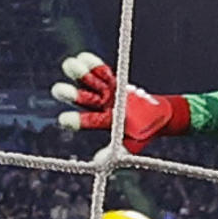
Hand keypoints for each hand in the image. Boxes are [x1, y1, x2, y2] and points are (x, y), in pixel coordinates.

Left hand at [51, 51, 189, 154]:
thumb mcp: (133, 143)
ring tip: (69, 64)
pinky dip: (94, 65)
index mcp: (104, 122)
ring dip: (79, 75)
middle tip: (58, 91)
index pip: (87, 121)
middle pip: (83, 99)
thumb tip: (98, 161)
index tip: (63, 119)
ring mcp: (107, 93)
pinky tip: (82, 57)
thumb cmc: (144, 132)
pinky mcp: (114, 83)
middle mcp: (102, 107)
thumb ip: (118, 150)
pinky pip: (103, 73)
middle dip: (70, 95)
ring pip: (90, 83)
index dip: (76, 120)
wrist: (159, 117)